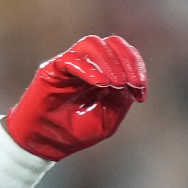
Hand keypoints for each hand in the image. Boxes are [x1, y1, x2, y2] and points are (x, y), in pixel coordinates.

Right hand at [5, 35, 147, 160]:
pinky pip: (71, 59)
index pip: (124, 54)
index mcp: (104, 72)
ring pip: (92, 44)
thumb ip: (121, 99)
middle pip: (112, 43)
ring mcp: (69, 64)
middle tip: (133, 84)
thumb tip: (131, 81)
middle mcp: (88, 64)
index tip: (141, 95)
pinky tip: (100, 84)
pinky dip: (89, 69)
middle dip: (128, 61)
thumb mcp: (107, 119)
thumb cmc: (75, 132)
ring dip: (109, 62)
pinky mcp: (51, 69)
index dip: (137, 69)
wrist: (46, 144)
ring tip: (117, 83)